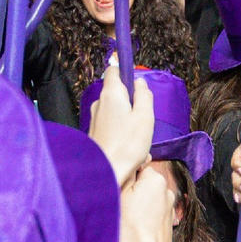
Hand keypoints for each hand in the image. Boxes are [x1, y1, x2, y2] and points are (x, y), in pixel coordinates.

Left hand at [87, 57, 156, 187]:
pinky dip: (122, 132)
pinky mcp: (95, 132)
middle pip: (117, 92)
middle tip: (143, 118)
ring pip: (116, 110)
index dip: (125, 71)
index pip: (113, 70)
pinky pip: (112, 125)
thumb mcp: (145, 116)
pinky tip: (129, 148)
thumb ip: (144, 95)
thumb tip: (140, 83)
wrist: (107, 171)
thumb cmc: (128, 145)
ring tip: (138, 138)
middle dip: (131, 101)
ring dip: (128, 120)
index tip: (137, 85)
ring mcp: (95, 117)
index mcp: (111, 93)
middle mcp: (99, 102)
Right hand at [118, 160, 179, 241]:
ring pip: (147, 197)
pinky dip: (144, 215)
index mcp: (156, 180)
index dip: (125, 177)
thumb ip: (125, 174)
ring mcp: (169, 206)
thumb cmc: (130, 229)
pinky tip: (136, 227)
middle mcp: (167, 190)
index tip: (118, 189)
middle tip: (120, 204)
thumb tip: (126, 161)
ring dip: (138, 204)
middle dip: (132, 191)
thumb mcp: (119, 195)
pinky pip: (152, 211)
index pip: (138, 166)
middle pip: (143, 182)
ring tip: (127, 218)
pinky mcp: (168, 220)